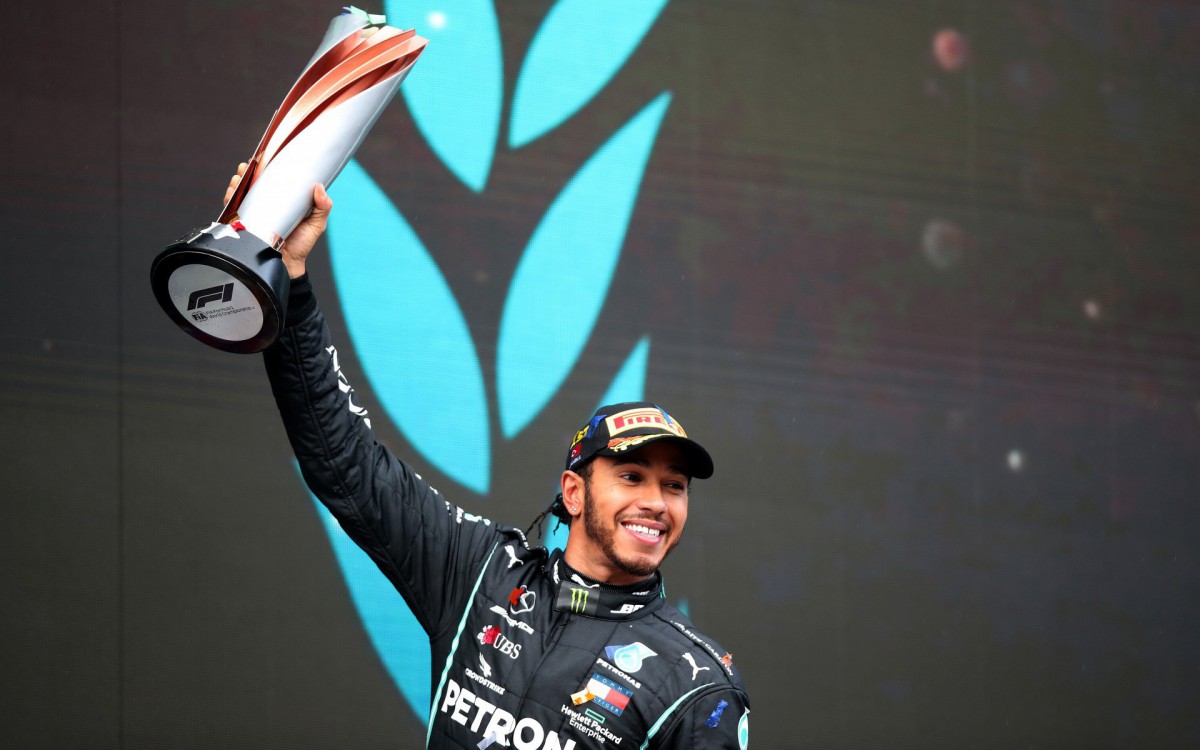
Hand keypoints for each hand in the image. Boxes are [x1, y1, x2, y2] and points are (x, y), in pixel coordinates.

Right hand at [224, 162, 332, 278]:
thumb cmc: (302, 245)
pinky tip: (231, 192)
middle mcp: (267, 204)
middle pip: (254, 183)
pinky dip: (229, 198)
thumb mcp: (316, 224)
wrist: (287, 266)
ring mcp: (254, 213)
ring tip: (238, 178)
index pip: (274, 180)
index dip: (266, 168)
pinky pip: (232, 208)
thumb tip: (319, 187)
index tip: (263, 158)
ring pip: (242, 193)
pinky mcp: (244, 224)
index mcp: (284, 200)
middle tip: (246, 167)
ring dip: (237, 182)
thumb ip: (322, 207)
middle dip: (247, 172)